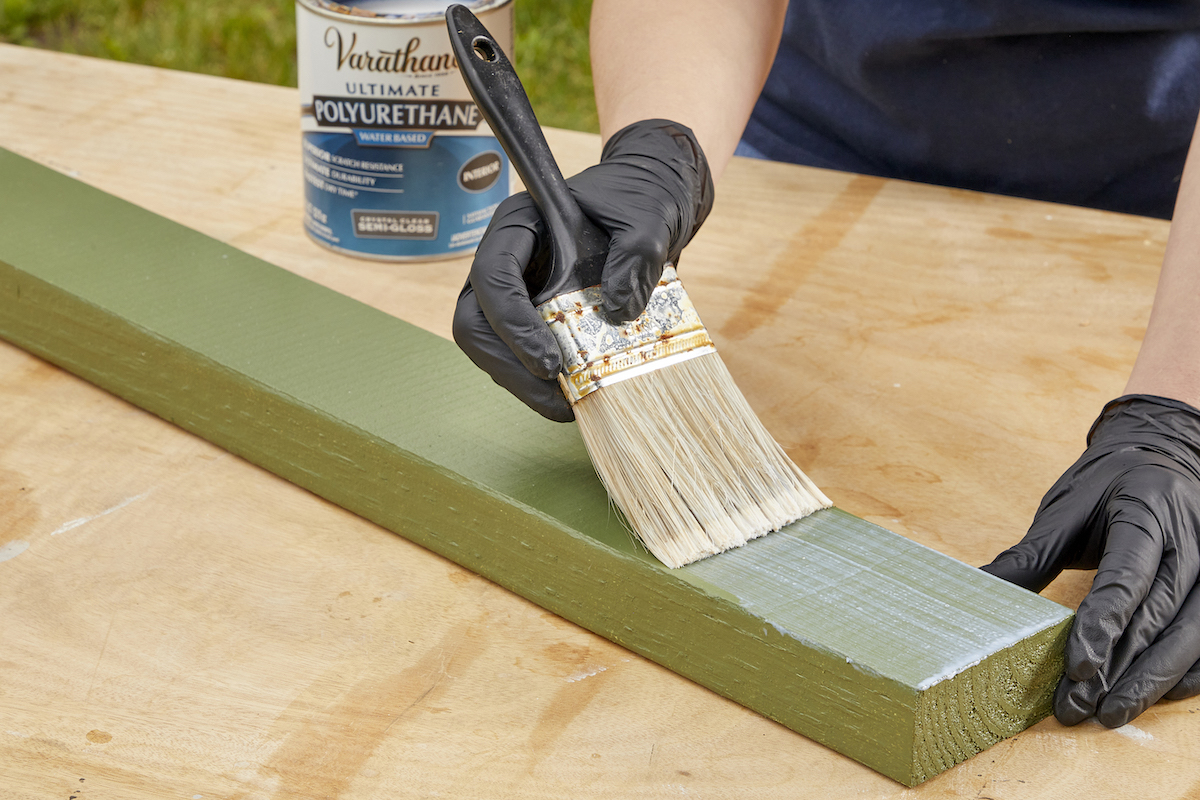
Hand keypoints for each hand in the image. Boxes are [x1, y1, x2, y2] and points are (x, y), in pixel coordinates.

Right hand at [452, 119, 713, 420]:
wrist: (647, 212)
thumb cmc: (638, 203)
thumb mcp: (646, 221)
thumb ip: (635, 258)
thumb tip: (620, 311)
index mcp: (518, 224)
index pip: (493, 275)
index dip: (512, 323)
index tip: (551, 361)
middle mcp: (504, 260)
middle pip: (475, 320)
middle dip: (510, 364)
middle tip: (556, 395)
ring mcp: (513, 292)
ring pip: (490, 346)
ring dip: (522, 383)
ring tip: (568, 406)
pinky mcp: (530, 319)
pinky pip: (517, 359)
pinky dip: (538, 385)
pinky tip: (572, 400)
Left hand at [982, 395, 1199, 726]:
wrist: (1163, 454)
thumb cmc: (1110, 482)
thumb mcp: (1066, 508)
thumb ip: (1031, 555)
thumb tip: (979, 588)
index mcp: (1148, 513)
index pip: (1127, 578)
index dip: (1102, 625)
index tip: (1076, 665)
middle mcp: (1192, 543)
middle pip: (1158, 616)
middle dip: (1118, 667)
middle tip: (1078, 705)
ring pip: (1191, 637)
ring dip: (1149, 681)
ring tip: (1107, 712)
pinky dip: (1183, 674)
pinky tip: (1149, 695)